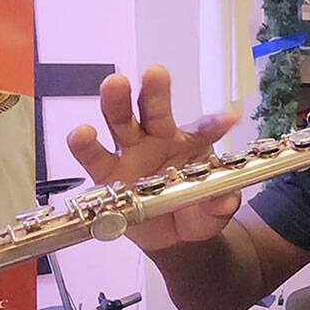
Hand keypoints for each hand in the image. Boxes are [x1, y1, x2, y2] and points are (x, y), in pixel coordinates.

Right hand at [67, 65, 240, 251]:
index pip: (203, 130)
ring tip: (115, 85)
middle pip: (154, 110)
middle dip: (155, 91)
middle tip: (155, 73)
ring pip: (121, 122)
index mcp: (190, 143)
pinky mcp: (107, 173)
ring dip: (117, 102)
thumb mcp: (214, 212)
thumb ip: (219, 204)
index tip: (228, 120)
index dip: (214, 124)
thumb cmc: (194, 211)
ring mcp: (130, 153)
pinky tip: (82, 133)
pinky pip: (93, 156)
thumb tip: (223, 199)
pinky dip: (84, 144)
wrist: (170, 236)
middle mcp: (158, 140)